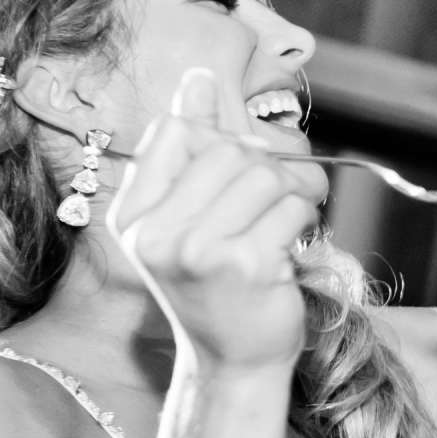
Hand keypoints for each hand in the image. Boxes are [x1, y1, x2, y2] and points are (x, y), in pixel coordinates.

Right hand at [109, 67, 316, 370]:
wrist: (234, 361)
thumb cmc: (217, 285)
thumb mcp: (188, 218)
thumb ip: (191, 149)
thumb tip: (198, 76)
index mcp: (134, 216)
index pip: (177, 131)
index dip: (220, 139)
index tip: (236, 173)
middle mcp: (155, 234)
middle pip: (229, 149)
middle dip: (266, 168)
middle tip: (274, 202)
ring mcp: (198, 251)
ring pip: (265, 174)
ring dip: (290, 194)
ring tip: (282, 225)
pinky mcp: (245, 265)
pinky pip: (292, 206)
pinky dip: (302, 220)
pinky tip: (287, 249)